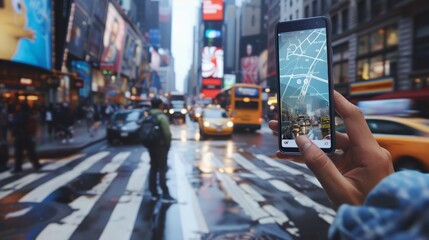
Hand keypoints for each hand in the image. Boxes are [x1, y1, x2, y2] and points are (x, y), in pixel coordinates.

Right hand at [269, 91, 393, 207]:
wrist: (377, 223)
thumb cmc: (364, 209)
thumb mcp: (338, 189)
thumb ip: (319, 165)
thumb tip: (301, 141)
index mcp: (370, 154)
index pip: (353, 118)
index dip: (338, 102)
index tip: (324, 90)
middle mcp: (366, 152)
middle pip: (333, 132)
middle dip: (307, 128)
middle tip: (285, 121)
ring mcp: (359, 159)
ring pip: (329, 145)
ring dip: (306, 144)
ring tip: (281, 141)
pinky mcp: (353, 166)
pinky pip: (331, 157)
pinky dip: (314, 157)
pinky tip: (293, 156)